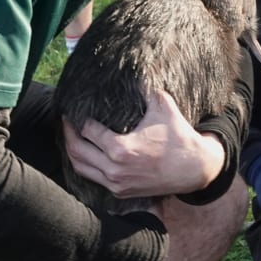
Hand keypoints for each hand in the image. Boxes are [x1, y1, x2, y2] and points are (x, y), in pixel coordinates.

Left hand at [62, 91, 224, 198]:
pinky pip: (94, 178)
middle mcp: (114, 169)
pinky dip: (86, 166)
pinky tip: (87, 154)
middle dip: (68, 134)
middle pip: (77, 151)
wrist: (195, 167)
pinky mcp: (121, 192)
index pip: (87, 131)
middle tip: (66, 122)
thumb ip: (145, 87)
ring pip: (81, 168)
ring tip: (72, 137)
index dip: (77, 119)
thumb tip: (136, 67)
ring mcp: (117, 183)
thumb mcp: (163, 105)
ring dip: (73, 152)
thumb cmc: (179, 136)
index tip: (72, 109)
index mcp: (120, 148)